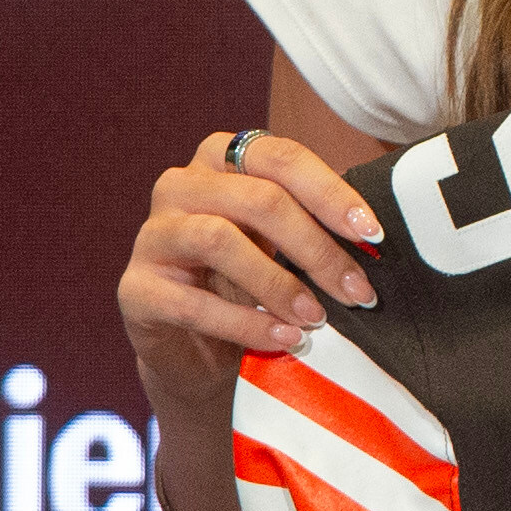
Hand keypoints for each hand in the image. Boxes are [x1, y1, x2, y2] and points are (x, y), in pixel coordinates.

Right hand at [117, 127, 392, 404]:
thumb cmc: (251, 284)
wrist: (197, 352)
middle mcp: (181, 185)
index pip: (282, 158)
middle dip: (317, 248)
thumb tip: (375, 238)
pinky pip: (192, 302)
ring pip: (218, 239)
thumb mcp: (284, 246)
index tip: (373, 234)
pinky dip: (245, 323)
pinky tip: (283, 338)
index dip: (332, 193)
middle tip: (358, 291)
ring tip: (317, 317)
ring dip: (278, 283)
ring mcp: (153, 234)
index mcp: (222, 158)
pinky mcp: (135, 288)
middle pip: (259, 199)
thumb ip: (317, 228)